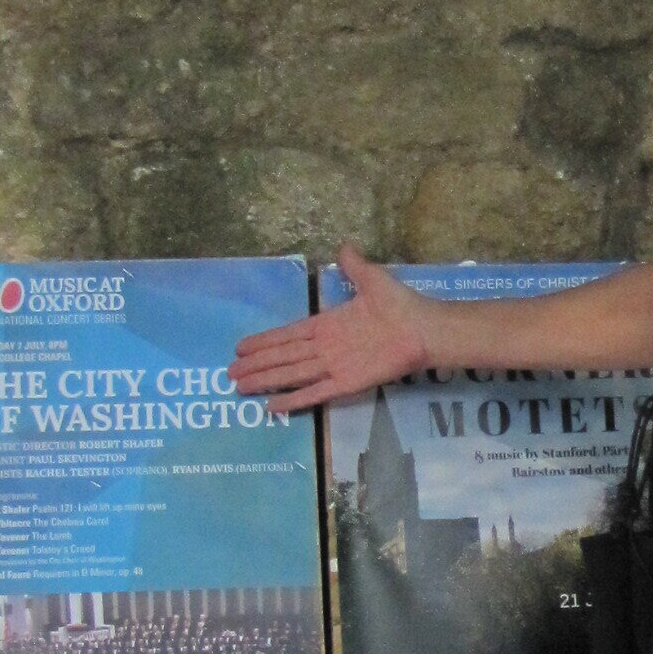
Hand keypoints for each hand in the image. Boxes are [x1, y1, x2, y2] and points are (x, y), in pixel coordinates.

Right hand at [230, 245, 435, 411]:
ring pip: (291, 375)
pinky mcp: (346, 382)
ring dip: (266, 381)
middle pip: (283, 357)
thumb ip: (354, 265)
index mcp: (327, 324)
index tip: (241, 347)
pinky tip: (272, 407)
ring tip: (240, 388)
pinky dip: (293, 400)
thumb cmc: (400, 304)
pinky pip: (315, 392)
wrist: (423, 329)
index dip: (265, 341)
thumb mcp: (372, 278)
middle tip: (229, 374)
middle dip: (256, 365)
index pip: (288, 334)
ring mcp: (334, 366)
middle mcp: (325, 347)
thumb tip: (343, 245)